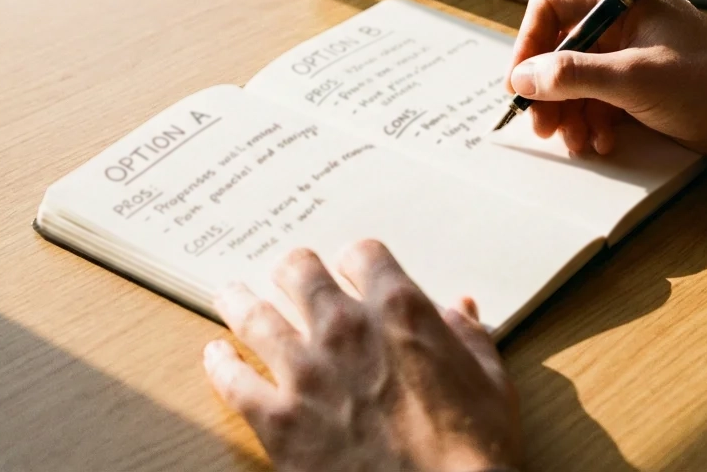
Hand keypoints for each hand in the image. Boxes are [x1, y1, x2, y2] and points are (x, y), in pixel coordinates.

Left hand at [203, 241, 521, 471]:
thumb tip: (461, 309)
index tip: (350, 268)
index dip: (356, 260)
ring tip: (230, 295)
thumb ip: (469, 337)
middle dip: (292, 271)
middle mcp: (345, 329)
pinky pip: (232, 379)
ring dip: (239, 301)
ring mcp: (305, 372)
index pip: (363, 254)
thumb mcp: (491, 384)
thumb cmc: (473, 453)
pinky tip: (216, 354)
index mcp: (400, 312)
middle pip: (298, 271)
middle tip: (286, 275)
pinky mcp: (277, 420)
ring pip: (253, 314)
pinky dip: (219, 363)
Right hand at [506, 0, 706, 162]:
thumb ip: (573, 74)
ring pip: (578, 79)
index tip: (520, 84)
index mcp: (625, 0)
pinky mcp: (642, 84)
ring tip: (576, 142)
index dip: (529, 45)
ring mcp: (633, 54)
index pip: (553, 8)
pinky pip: (600, 99)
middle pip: (561, 48)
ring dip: (570, 112)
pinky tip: (602, 141)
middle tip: (543, 126)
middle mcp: (625, 21)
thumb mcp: (634, 79)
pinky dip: (594, 121)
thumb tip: (522, 76)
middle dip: (549, 90)